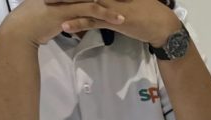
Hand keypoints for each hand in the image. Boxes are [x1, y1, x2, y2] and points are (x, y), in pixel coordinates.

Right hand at [0, 0, 125, 46]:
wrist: (21, 31)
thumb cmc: (35, 24)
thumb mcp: (54, 15)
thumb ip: (67, 14)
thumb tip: (75, 23)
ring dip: (114, 3)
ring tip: (129, 9)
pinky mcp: (67, 10)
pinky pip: (91, 10)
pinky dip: (107, 14)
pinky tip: (120, 20)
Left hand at [58, 0, 181, 46]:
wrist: (163, 25)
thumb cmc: (147, 11)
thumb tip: (98, 0)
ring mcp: (111, 6)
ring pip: (83, 3)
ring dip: (64, 4)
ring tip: (47, 3)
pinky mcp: (114, 21)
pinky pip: (92, 22)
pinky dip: (78, 24)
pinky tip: (65, 26)